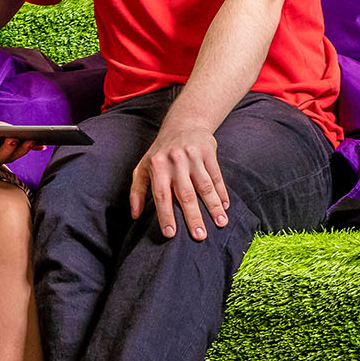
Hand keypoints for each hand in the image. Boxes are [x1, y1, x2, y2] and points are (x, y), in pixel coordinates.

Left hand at [129, 123, 230, 240]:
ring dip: (213, 206)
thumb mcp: (143, 167)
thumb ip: (137, 191)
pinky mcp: (208, 152)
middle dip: (193, 216)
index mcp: (157, 166)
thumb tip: (134, 216)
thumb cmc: (160, 152)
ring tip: (220, 223)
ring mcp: (193, 156)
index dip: (165, 215)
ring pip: (204, 186)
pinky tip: (225, 207)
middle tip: (199, 237)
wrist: (183, 123)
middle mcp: (175, 161)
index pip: (161, 195)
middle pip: (185, 194)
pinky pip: (216, 176)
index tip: (171, 234)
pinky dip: (221, 192)